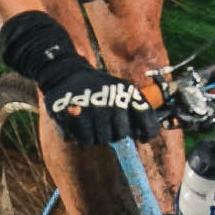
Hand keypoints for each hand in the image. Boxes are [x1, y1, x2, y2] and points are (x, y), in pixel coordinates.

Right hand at [0, 11, 156, 146]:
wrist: (66, 74)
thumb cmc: (98, 88)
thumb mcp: (120, 90)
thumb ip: (135, 110)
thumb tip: (142, 136)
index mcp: (128, 93)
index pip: (147, 120)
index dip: (147, 133)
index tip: (143, 138)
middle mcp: (114, 101)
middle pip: (122, 135)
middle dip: (114, 134)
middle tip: (105, 125)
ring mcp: (95, 109)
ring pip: (102, 140)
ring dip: (96, 136)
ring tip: (90, 122)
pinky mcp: (77, 117)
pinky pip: (84, 141)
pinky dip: (81, 137)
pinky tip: (79, 124)